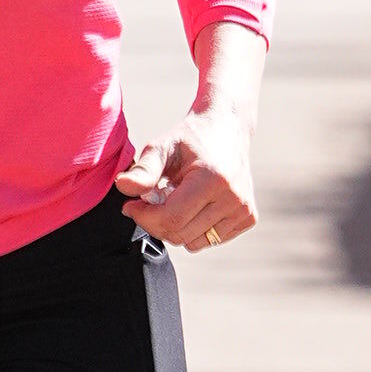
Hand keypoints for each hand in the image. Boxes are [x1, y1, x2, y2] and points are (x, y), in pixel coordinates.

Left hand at [118, 120, 254, 250]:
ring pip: (194, 243)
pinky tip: (193, 206)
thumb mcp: (162, 147)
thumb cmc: (190, 139)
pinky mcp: (248, 218)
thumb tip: (122, 187)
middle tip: (148, 203)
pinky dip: (194, 229)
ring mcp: (244, 210)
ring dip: (175, 228)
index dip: (145, 217)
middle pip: (181, 234)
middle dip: (156, 223)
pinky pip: (209, 240)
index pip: (172, 219)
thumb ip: (143, 170)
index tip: (131, 205)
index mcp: (213, 179)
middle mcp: (234, 198)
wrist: (228, 128)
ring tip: (173, 201)